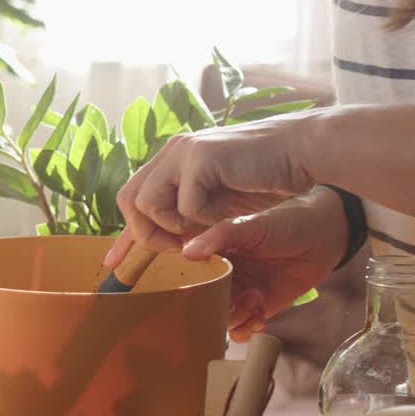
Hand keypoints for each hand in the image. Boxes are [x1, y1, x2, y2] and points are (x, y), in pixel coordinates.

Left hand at [113, 113, 317, 247]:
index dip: (123, 234)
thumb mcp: (218, 202)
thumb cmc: (266, 178)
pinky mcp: (201, 156)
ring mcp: (184, 151)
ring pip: (149, 203)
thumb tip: (167, 244)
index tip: (113, 264)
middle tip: (177, 248)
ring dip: (176, 226)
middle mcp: (173, 152)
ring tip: (206, 228)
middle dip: (147, 233)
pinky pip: (186, 205)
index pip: (133, 197)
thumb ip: (189, 215)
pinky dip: (206, 218)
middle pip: (129, 200)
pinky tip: (229, 209)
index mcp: (173, 160)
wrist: (301, 152)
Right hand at [179, 187, 346, 341]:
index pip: (192, 275)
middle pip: (205, 301)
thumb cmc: (285, 222)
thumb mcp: (250, 225)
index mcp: (215, 253)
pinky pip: (244, 328)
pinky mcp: (262, 307)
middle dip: (212, 308)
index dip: (190, 287)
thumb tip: (186, 253)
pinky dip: (247, 330)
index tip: (194, 293)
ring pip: (223, 318)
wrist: (324, 236)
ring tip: (253, 303)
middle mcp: (225, 275)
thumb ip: (218, 236)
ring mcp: (243, 292)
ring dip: (234, 319)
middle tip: (229, 302)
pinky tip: (259, 319)